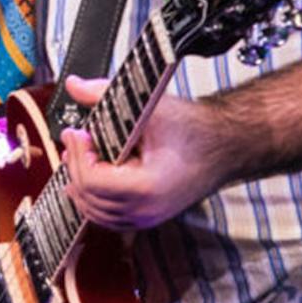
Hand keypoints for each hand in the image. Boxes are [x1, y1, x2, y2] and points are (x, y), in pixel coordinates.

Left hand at [57, 76, 232, 231]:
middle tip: (76, 139)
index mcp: (147, 187)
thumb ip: (106, 94)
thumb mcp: (149, 107)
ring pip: (95, 212)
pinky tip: (90, 177)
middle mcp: (146, 210)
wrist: (226, 145)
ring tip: (81, 155)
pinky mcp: (148, 216)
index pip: (92, 182)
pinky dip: (95, 198)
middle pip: (89, 198)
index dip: (78, 155)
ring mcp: (147, 217)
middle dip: (76, 166)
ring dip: (82, 184)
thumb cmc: (195, 128)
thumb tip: (75, 84)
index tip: (78, 132)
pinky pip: (109, 217)